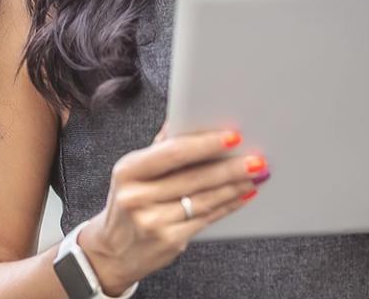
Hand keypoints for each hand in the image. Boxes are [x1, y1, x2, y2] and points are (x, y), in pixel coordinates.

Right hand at [78, 123, 268, 292]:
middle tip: (257, 159)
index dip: (206, 144)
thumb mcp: (134, 172)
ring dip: (236, 186)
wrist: (111, 252)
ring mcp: (152, 221)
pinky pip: (207, 218)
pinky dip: (228, 205)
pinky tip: (243, 195)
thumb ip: (161, 147)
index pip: (173, 153)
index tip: (233, 137)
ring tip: (257, 174)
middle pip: (195, 177)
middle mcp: (136, 197)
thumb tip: (186, 116)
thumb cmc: (129, 203)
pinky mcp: (169, 241)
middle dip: (231, 167)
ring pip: (205, 199)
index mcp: (128, 171)